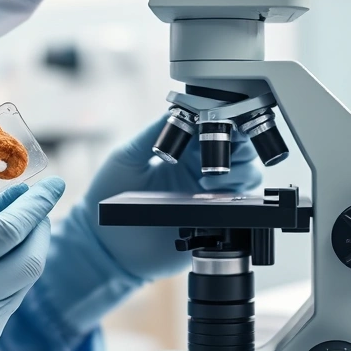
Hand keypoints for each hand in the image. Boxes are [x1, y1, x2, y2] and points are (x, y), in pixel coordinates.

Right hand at [0, 177, 64, 350]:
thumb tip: (16, 195)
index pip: (8, 230)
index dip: (36, 205)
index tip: (55, 185)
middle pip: (29, 258)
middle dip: (40, 229)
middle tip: (38, 212)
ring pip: (25, 280)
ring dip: (29, 253)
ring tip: (19, 236)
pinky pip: (12, 300)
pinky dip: (12, 278)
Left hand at [73, 117, 259, 280]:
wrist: (104, 240)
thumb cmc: (109, 195)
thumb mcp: (127, 156)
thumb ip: (153, 133)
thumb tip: (178, 109)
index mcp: (183, 152)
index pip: (215, 130)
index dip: (224, 123)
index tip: (220, 122)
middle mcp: (199, 172)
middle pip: (240, 152)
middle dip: (240, 146)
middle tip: (224, 152)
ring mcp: (207, 198)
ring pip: (246, 178)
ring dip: (239, 172)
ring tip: (210, 181)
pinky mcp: (210, 222)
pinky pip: (238, 209)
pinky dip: (236, 199)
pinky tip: (212, 197)